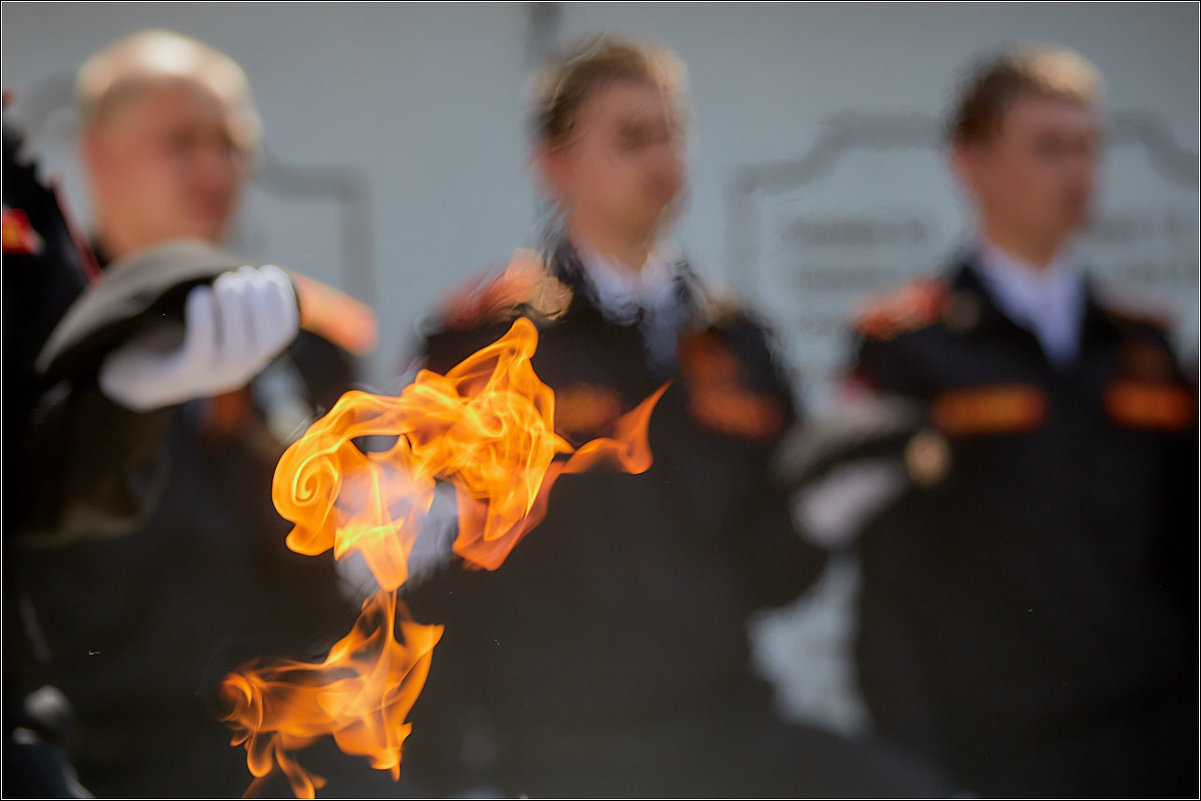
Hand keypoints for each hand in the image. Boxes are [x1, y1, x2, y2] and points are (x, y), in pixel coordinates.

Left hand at [99, 265, 298, 410]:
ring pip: (236, 348)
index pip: (282, 333)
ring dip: (235, 309)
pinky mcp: (183, 373)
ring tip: (225, 282)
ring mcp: (211, 376)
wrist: (141, 372)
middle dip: (259, 303)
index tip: (269, 272)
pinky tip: (200, 294)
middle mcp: (237, 371)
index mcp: (251, 357)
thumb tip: (260, 274)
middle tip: (242, 275)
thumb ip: (236, 305)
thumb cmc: (181, 337)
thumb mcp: (216, 323)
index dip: (282, 301)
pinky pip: (201, 347)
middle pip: (262, 341)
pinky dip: (205, 318)